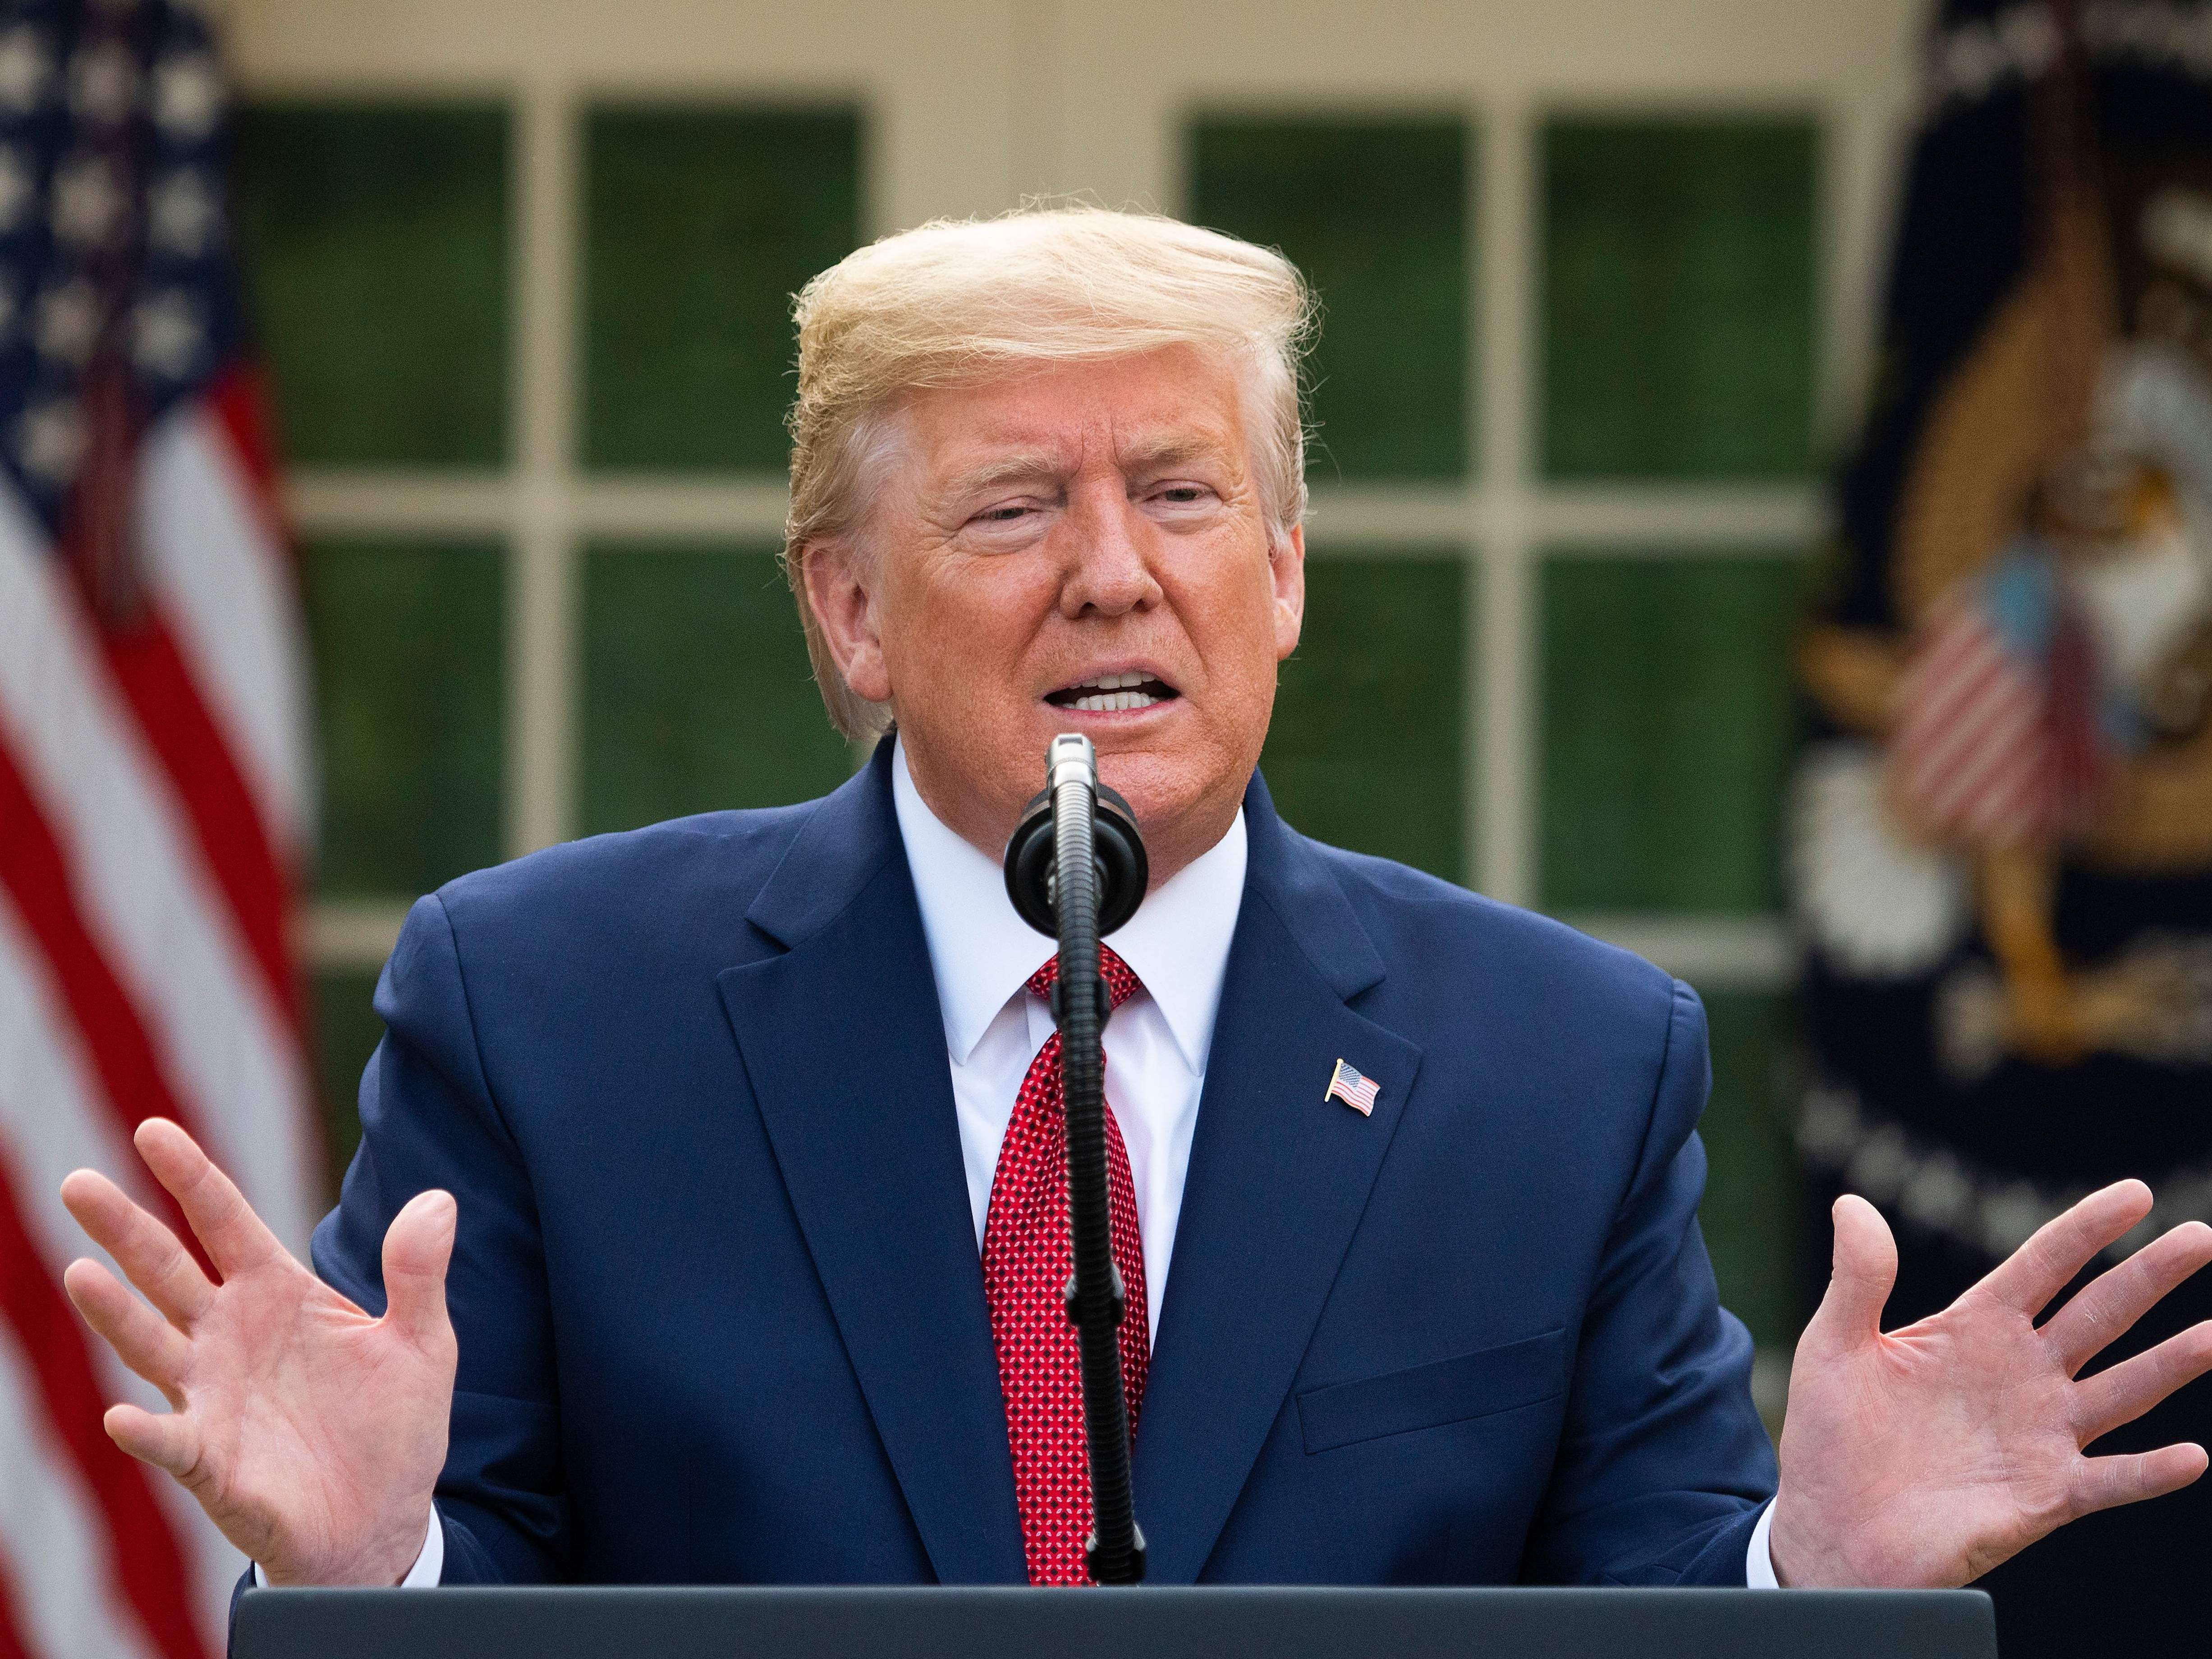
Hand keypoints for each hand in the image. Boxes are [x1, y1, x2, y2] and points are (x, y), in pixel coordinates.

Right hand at [59, 1119, 456, 1586]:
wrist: (385, 1517)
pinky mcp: (212, 1462)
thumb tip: (439, 1200)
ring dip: (116, 1313)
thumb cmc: (393, 1425)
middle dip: (124, 1227)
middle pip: (168, 1270)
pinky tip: (121, 1417)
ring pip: (151, 1344)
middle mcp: (230, 1337)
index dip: (191, 1177)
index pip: (227, 1222)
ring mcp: (212, 1397)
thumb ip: (419, 1273)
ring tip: (81, 1272)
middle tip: (76, 1181)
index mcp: (278, 1294)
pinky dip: (146, 1431)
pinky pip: (172, 1442)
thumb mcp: (421, 1341)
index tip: (152, 1128)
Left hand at [1769, 1182, 2211, 1587]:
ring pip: (2122, 1390)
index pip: (2043, 1266)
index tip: (2138, 1194)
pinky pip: (2108, 1480)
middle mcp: (2019, 1374)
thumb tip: (1850, 1203)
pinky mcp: (2044, 1496)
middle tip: (2203, 1236)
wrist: (1830, 1529)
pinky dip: (2150, 1472)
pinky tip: (2192, 1457)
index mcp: (1973, 1329)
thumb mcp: (1835, 1346)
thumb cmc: (1831, 1437)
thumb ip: (1858, 1278)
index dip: (2088, 1229)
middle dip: (2151, 1276)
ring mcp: (2039, 1434)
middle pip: (2099, 1314)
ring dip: (2171, 1364)